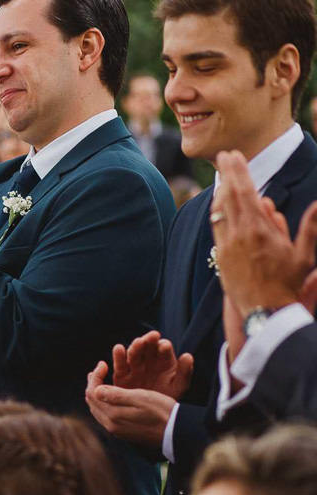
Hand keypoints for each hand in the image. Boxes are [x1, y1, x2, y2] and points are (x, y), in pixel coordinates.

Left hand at [85, 362, 176, 449]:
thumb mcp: (140, 398)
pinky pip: (106, 415)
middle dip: (93, 384)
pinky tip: (112, 395)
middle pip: (92, 401)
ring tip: (102, 380)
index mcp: (113, 415)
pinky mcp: (123, 432)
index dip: (95, 376)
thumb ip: (116, 395)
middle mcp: (111, 425)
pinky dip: (105, 402)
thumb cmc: (161, 411)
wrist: (176, 432)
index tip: (103, 364)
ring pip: (98, 409)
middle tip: (99, 370)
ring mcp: (116, 430)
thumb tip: (95, 390)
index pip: (93, 393)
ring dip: (98, 393)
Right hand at [111, 331, 192, 398]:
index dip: (163, 346)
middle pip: (147, 347)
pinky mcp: (121, 375)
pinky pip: (120, 365)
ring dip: (135, 346)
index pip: (163, 349)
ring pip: (133, 353)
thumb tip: (187, 356)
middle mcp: (148, 361)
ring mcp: (134, 367)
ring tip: (138, 343)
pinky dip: (118, 356)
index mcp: (163, 361)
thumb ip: (185, 372)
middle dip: (149, 341)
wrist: (150, 416)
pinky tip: (119, 348)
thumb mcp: (179, 386)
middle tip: (151, 337)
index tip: (164, 346)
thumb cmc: (167, 399)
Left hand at [211, 150, 316, 314]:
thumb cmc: (287, 283)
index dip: (237, 172)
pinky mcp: (220, 256)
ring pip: (219, 211)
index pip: (244, 193)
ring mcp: (226, 246)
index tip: (233, 155)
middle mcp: (238, 235)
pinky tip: (218, 203)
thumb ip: (309, 227)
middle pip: (228, 197)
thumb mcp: (303, 254)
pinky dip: (217, 211)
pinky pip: (216, 227)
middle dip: (226, 174)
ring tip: (223, 175)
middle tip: (224, 155)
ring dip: (220, 190)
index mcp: (258, 230)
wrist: (262, 310)